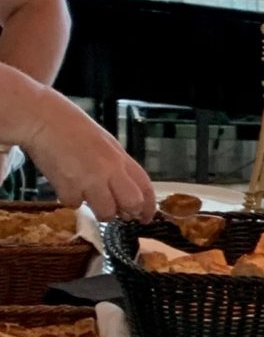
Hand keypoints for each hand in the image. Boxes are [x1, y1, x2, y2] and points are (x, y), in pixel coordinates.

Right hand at [20, 85, 154, 220]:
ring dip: (99, 211)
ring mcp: (90, 180)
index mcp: (121, 157)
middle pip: (132, 204)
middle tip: (118, 213)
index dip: (149, 207)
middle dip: (127, 213)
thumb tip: (124, 190)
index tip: (145, 217)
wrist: (42, 119)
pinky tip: (67, 185)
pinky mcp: (68, 188)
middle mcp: (110, 170)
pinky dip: (72, 200)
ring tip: (89, 198)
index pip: (146, 188)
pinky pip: (75, 205)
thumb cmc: (72, 127)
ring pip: (106, 213)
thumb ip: (117, 166)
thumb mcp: (106, 144)